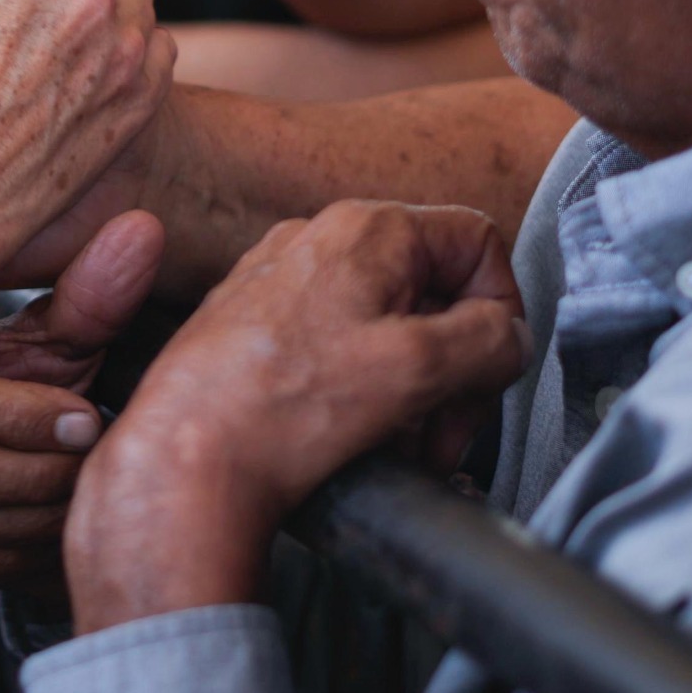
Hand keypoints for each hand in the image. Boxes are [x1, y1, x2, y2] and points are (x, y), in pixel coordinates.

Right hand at [0, 212, 164, 607]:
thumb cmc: (23, 377)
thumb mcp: (56, 335)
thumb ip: (93, 296)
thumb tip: (143, 230)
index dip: (17, 416)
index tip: (88, 421)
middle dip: (36, 476)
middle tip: (95, 467)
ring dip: (30, 519)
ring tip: (82, 496)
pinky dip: (5, 560)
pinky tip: (45, 532)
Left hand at [63, 201, 528, 633]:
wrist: (183, 462)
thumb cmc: (282, 409)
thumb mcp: (418, 368)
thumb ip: (488, 341)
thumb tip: (508, 337)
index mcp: (366, 229)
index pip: (477, 242)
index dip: (502, 310)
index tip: (491, 371)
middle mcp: (319, 241)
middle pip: (433, 293)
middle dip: (454, 371)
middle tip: (446, 434)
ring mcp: (283, 284)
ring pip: (388, 330)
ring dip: (413, 394)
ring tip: (402, 450)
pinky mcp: (257, 331)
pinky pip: (339, 352)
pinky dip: (365, 397)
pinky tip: (358, 444)